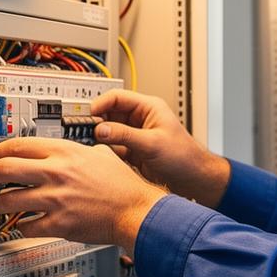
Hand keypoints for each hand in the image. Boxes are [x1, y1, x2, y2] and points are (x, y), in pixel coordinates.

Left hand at [0, 137, 169, 255]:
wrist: (136, 211)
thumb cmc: (123, 185)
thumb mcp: (100, 153)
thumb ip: (78, 150)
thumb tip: (66, 150)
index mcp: (65, 152)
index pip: (18, 144)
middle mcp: (55, 173)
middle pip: (4, 168)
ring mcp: (54, 199)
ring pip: (7, 200)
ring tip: (1, 204)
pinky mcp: (58, 224)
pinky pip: (25, 226)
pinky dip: (20, 226)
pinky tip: (24, 224)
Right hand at [89, 90, 231, 207]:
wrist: (193, 179)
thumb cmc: (185, 157)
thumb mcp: (152, 143)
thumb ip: (125, 135)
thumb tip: (101, 129)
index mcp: (148, 108)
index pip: (117, 97)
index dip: (100, 104)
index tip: (88, 114)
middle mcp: (139, 120)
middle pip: (109, 114)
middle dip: (96, 122)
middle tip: (82, 131)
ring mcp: (134, 136)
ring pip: (108, 132)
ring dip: (100, 138)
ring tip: (90, 145)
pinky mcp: (132, 153)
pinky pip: (112, 148)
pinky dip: (105, 152)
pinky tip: (100, 157)